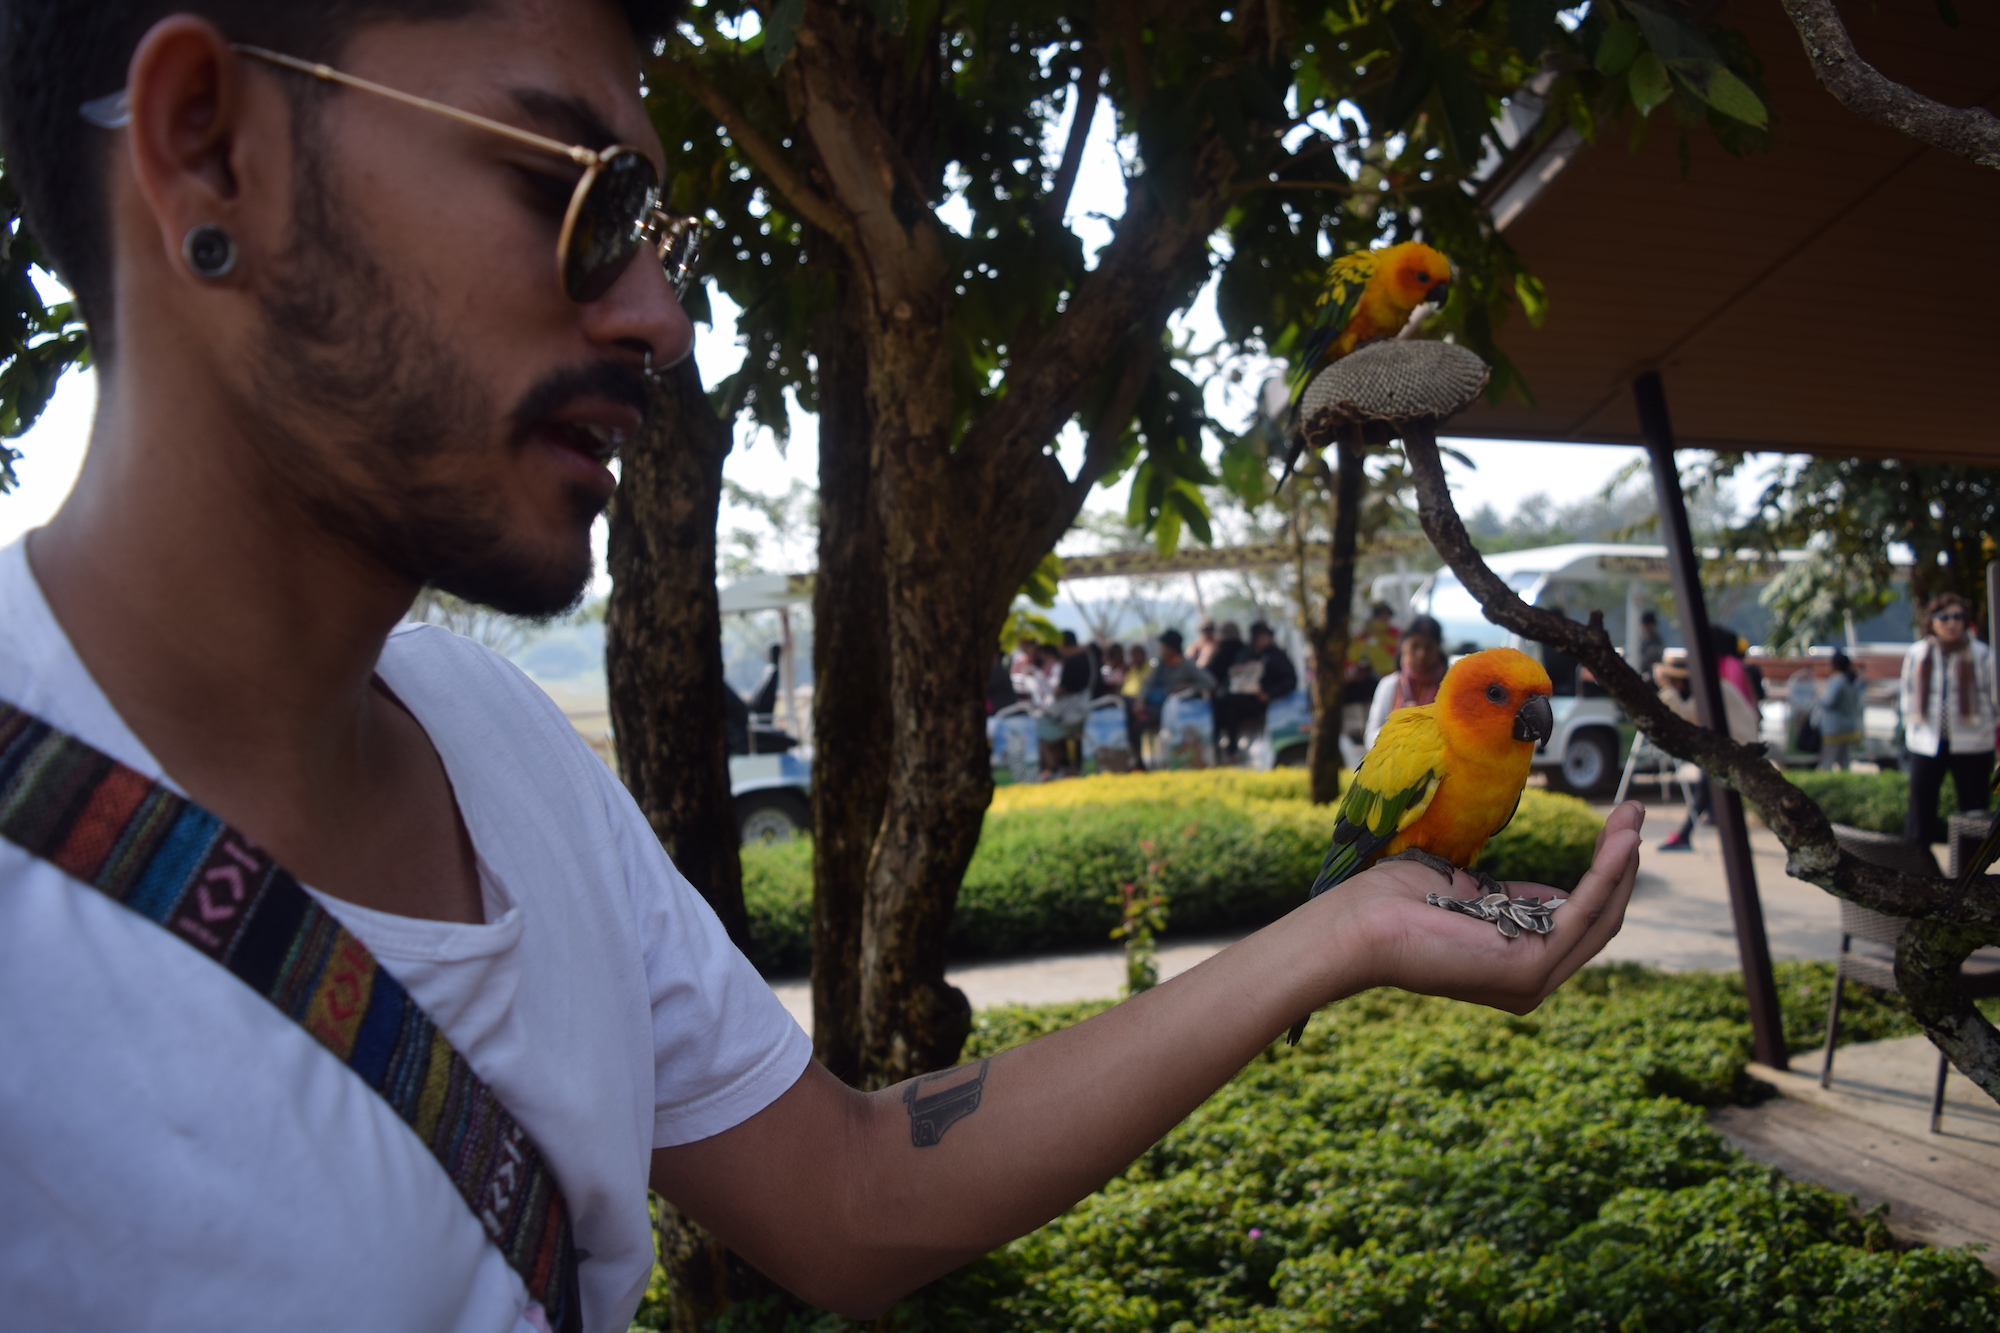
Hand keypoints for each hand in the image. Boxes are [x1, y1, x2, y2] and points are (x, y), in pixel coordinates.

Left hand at [1321, 802, 1641, 1013]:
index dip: (1603, 873)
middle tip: (1635, 813)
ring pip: (1599, 915)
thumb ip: (1513, 898)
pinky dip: (1607, 874)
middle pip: (1599, 918)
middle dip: (1621, 863)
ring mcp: (1532, 979)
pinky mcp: (1529, 967)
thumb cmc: (1397, 901)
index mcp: (1516, 963)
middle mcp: (1531, 980)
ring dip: (1622, 862)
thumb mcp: (1469, 895)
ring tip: (1633, 816)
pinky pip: (1582, 913)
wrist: (1359, 922)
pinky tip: (1619, 840)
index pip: (1578, 921)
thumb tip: (1559, 894)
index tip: (1617, 827)